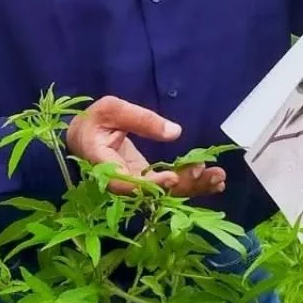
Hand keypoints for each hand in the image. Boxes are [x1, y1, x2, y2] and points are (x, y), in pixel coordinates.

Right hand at [66, 96, 225, 197]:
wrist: (83, 137)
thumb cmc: (94, 120)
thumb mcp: (112, 109)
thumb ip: (140, 119)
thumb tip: (175, 132)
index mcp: (103, 165)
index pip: (126, 182)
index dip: (150, 184)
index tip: (173, 178)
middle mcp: (121, 182)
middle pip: (152, 193)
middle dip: (182, 185)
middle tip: (208, 173)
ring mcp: (136, 184)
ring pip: (164, 193)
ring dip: (192, 187)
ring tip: (218, 178)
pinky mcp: (146, 181)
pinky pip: (168, 187)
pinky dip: (190, 184)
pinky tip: (212, 181)